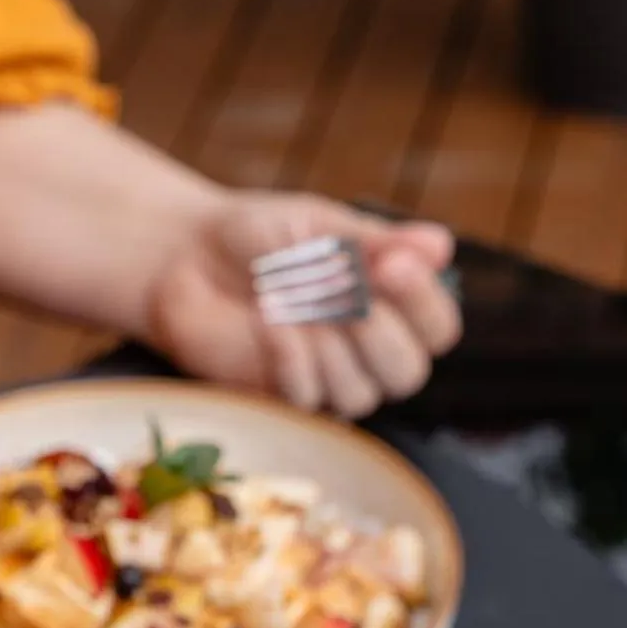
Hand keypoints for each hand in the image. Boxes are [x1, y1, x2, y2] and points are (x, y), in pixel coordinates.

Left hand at [147, 191, 461, 417]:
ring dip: (330, 347)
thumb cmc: (261, 236)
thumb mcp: (320, 225)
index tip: (391, 266)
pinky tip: (269, 318)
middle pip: (408, 374)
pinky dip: (290, 357)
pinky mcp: (280, 402)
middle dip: (383, 336)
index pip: (437, 329)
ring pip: (360, 394)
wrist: (187, 259)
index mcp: (390, 305)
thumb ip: (376, 242)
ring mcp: (325, 382)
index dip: (424, 305)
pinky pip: (307, 398)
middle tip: (350, 296)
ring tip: (294, 297)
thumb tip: (440, 246)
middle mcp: (367, 352)